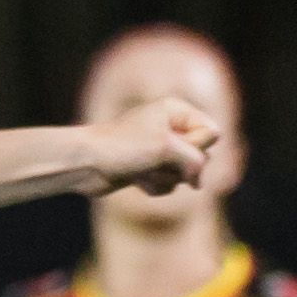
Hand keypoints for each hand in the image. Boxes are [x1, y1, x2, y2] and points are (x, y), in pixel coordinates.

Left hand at [81, 97, 218, 196]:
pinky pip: (168, 184)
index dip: (197, 146)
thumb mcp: (166, 147)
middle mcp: (170, 128)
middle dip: (180, 166)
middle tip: (155, 161)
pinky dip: (154, 186)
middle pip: (200, 155)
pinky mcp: (149, 169)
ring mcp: (160, 150)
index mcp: (176, 111)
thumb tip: (199, 184)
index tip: (173, 149)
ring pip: (184, 174)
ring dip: (164, 177)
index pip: (211, 132)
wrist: (85, 164)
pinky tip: (135, 180)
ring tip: (141, 170)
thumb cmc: (123, 147)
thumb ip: (195, 160)